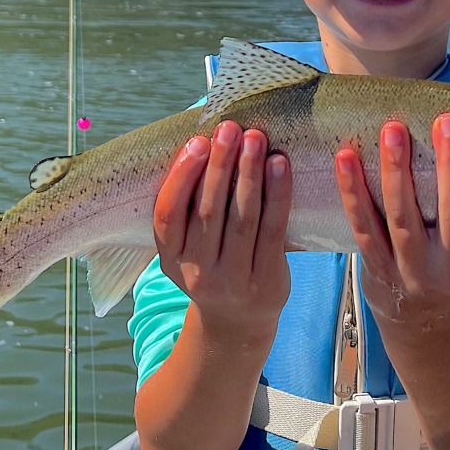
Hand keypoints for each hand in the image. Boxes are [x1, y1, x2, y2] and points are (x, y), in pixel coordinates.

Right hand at [153, 121, 291, 335]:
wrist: (238, 321)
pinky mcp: (266, 282)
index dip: (182, 177)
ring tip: (256, 139)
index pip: (169, 215)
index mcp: (170, 258)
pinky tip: (280, 166)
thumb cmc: (213, 264)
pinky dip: (277, 195)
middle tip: (230, 128)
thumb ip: (190, 205)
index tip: (197, 142)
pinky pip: (272, 230)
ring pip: (242, 219)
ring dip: (250, 173)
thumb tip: (204, 141)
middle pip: (208, 212)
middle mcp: (196, 272)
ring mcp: (232, 281)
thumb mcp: (188, 245)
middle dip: (220, 165)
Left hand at [335, 113, 449, 336]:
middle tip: (444, 122)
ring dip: (397, 170)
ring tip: (393, 130)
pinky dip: (352, 192)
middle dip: (449, 165)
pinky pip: (363, 226)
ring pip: (404, 218)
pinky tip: (345, 158)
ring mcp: (412, 271)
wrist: (422, 323)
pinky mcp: (378, 268)